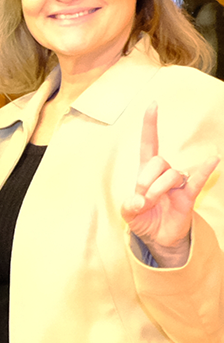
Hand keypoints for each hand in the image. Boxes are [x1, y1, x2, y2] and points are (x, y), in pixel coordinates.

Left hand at [122, 104, 218, 266]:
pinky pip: (197, 180)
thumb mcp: (128, 213)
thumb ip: (129, 205)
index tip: (153, 104)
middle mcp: (163, 173)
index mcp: (146, 173)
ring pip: (170, 175)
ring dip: (157, 189)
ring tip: (153, 203)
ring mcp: (177, 183)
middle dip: (145, 180)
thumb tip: (139, 200)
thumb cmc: (144, 219)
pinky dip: (205, 170)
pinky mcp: (189, 195)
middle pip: (157, 162)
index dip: (150, 125)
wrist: (158, 238)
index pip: (149, 144)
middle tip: (142, 198)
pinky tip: (213, 159)